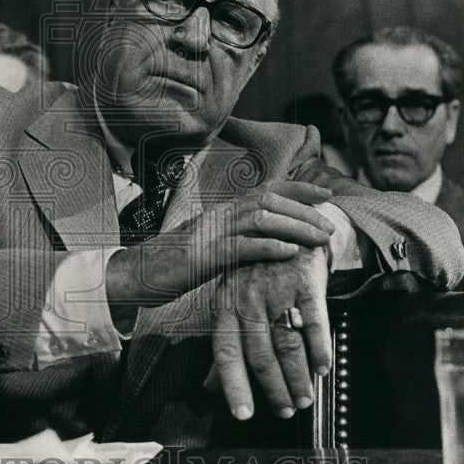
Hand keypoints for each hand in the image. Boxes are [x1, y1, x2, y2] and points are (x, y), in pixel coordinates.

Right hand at [106, 182, 334, 333]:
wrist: (133, 275)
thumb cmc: (171, 265)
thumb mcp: (208, 246)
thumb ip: (234, 240)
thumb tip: (264, 240)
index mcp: (221, 212)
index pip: (265, 190)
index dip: (298, 187)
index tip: (325, 194)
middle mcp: (218, 216)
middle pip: (268, 200)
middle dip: (304, 210)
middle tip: (330, 224)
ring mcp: (209, 235)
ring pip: (259, 219)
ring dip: (294, 226)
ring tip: (319, 238)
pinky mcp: (202, 258)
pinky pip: (239, 248)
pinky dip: (267, 248)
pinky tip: (289, 252)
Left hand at [212, 245, 330, 418]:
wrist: (290, 227)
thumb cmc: (259, 273)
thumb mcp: (234, 301)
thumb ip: (227, 344)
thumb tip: (210, 387)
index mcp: (226, 306)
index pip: (225, 352)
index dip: (234, 385)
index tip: (244, 415)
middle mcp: (248, 299)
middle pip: (261, 355)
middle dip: (275, 389)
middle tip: (288, 411)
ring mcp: (276, 290)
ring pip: (287, 344)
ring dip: (298, 377)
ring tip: (306, 398)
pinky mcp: (304, 282)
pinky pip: (313, 322)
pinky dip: (320, 349)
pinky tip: (324, 368)